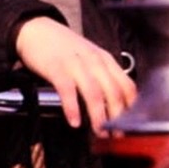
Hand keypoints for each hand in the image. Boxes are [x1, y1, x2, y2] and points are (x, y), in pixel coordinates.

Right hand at [14, 16, 135, 129]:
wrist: (36, 30)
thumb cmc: (64, 49)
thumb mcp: (89, 59)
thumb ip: (103, 77)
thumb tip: (116, 106)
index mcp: (105, 60)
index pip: (127, 85)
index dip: (131, 108)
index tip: (131, 126)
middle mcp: (94, 61)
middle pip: (113, 92)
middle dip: (117, 117)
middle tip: (117, 137)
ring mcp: (75, 63)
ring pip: (94, 92)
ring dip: (99, 116)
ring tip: (100, 133)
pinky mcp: (56, 67)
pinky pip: (67, 89)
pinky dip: (72, 107)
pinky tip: (74, 121)